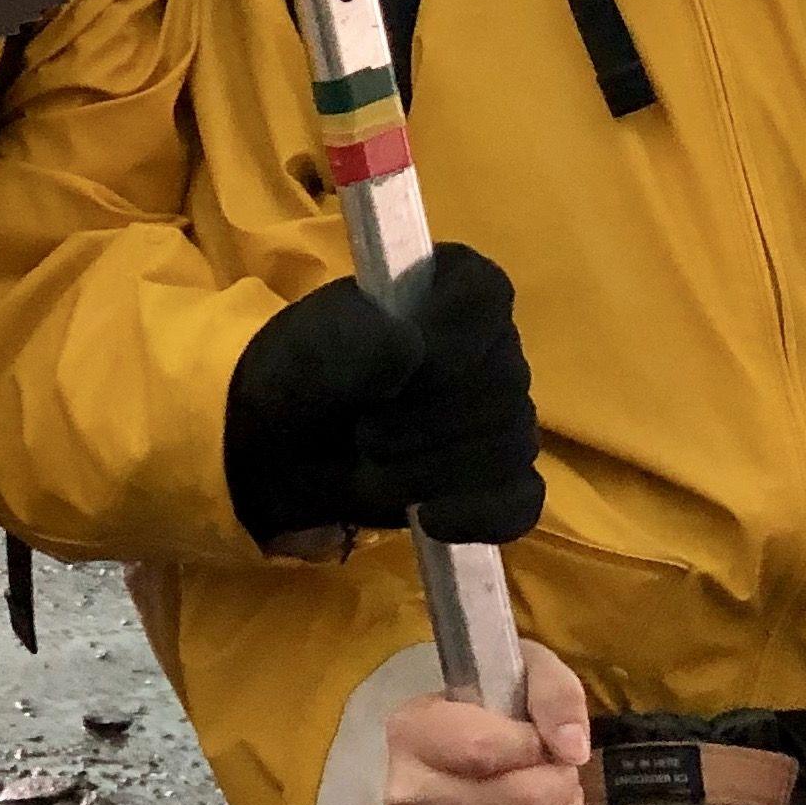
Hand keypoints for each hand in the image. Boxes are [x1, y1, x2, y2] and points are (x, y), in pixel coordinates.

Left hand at [225, 244, 542, 548]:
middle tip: (364, 434)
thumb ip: (351, 341)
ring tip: (373, 471)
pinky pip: (521, 501)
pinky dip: (478, 516)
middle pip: (503, 385)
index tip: (400, 372)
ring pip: (509, 446)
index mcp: (451, 287)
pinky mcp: (498, 480)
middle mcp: (491, 345)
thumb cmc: (301, 379)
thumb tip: (410, 349)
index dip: (452, 340)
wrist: (284, 449)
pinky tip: (428, 518)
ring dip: (431, 471)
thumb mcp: (305, 350)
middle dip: (427, 423)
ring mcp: (503, 416)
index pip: (488, 297)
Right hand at [385, 639, 605, 804]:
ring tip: (569, 801)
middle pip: (521, 802)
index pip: (486, 748)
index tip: (546, 739)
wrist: (442, 767)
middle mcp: (411, 796)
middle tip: (566, 773)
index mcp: (413, 732)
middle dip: (564, 785)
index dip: (537, 745)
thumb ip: (552, 691)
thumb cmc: (483, 713)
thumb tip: (573, 748)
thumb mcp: (519, 673)